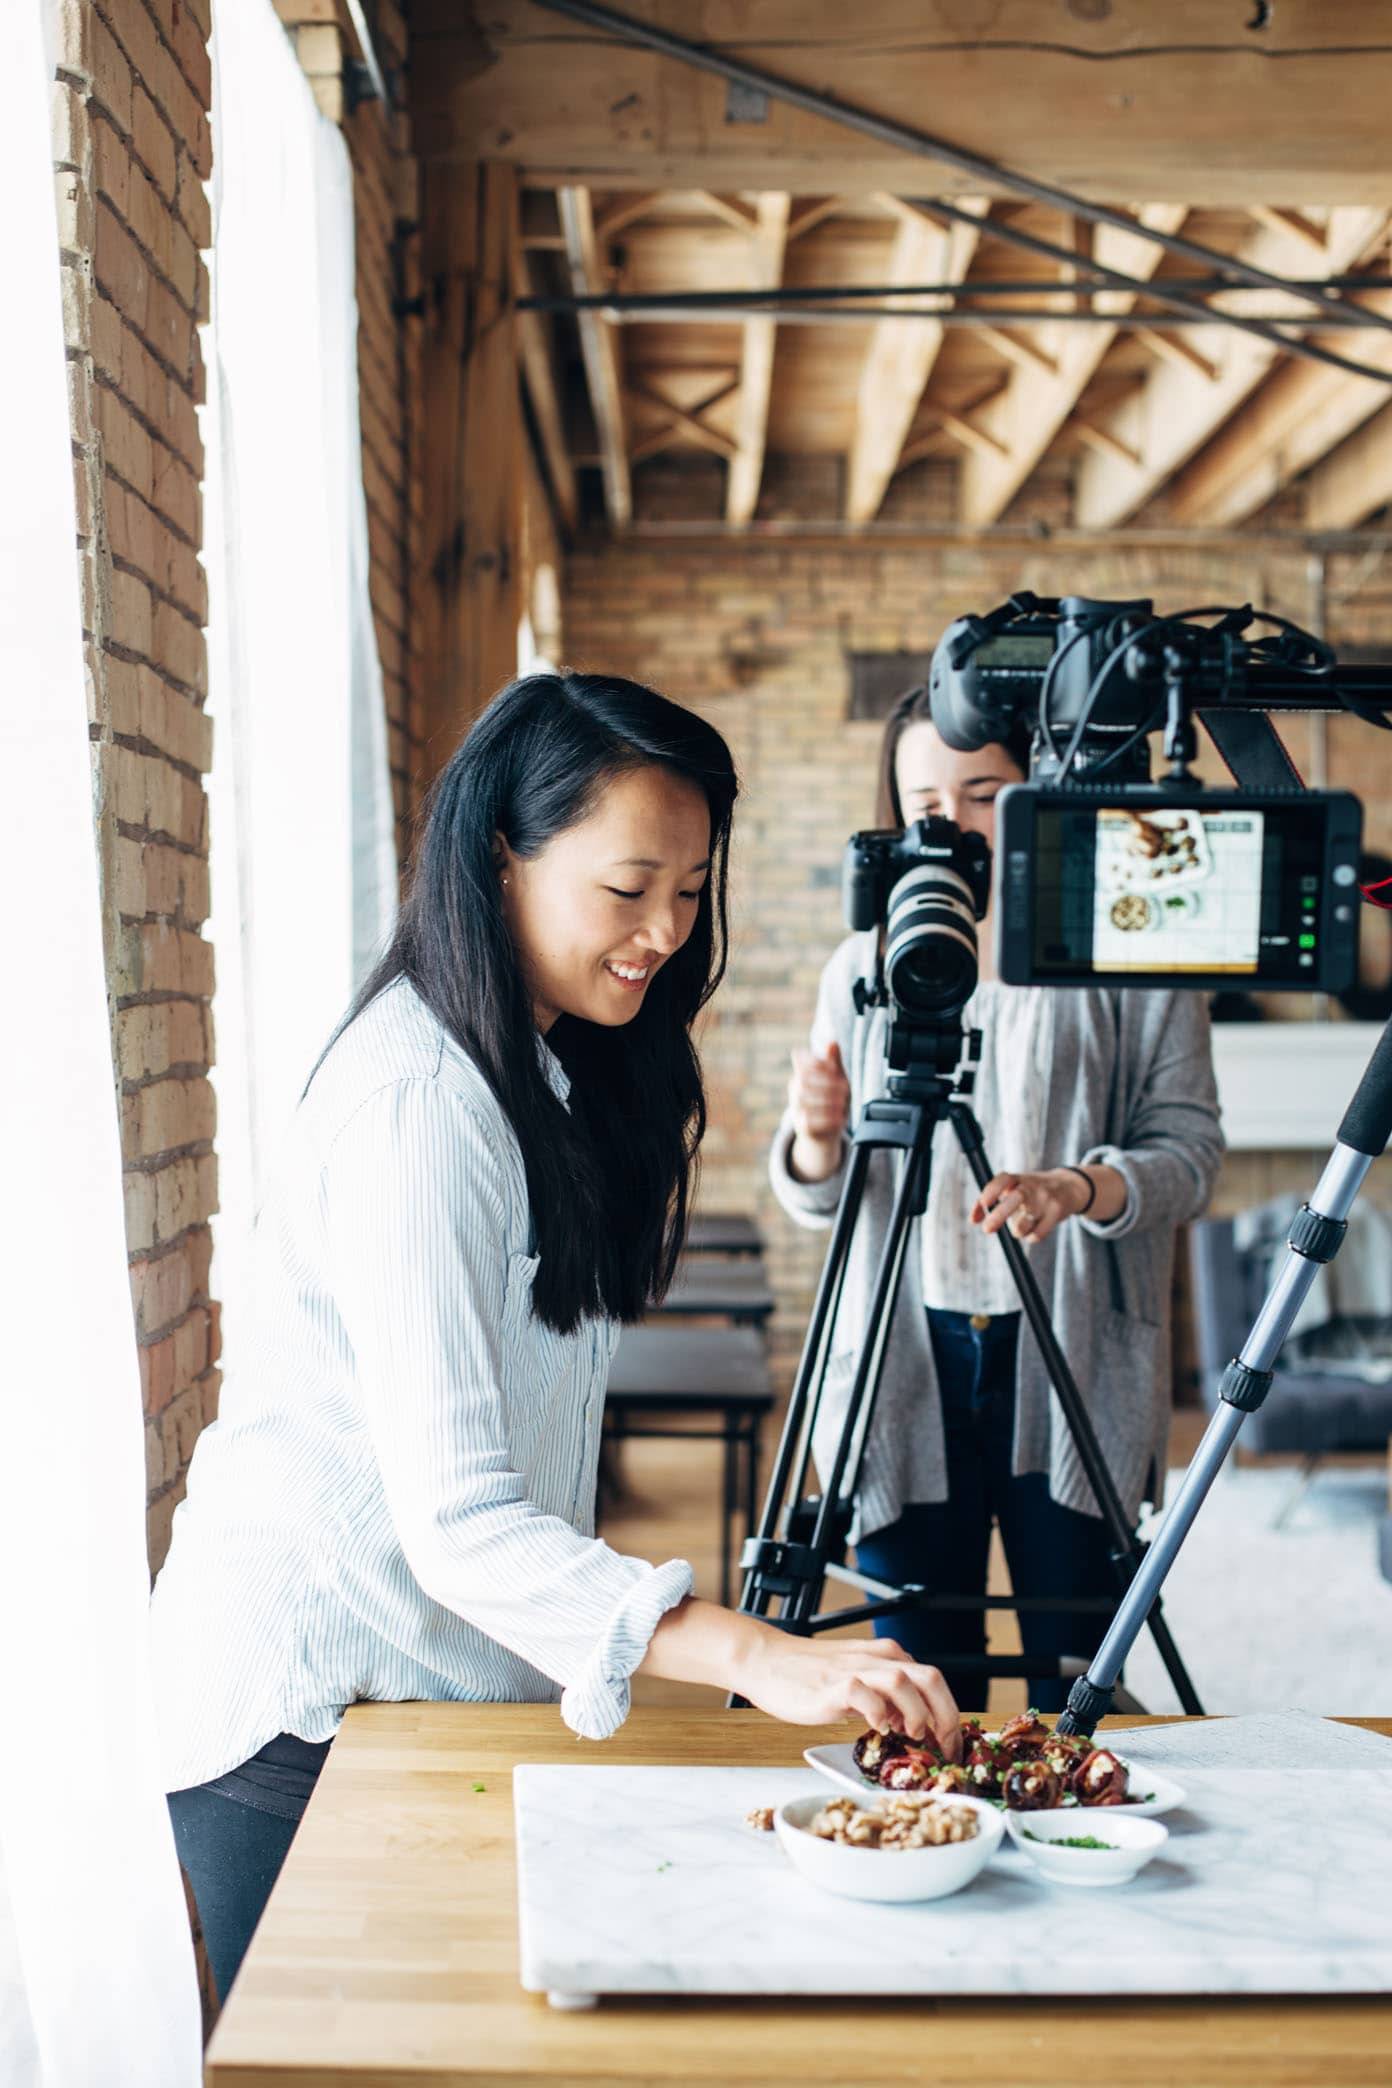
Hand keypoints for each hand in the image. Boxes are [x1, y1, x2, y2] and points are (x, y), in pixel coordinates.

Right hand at [733, 1631, 960, 1756]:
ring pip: (905, 1681)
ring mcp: (855, 1669)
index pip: (935, 1682)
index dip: (950, 1716)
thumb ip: (886, 1695)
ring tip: (911, 1735)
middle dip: (947, 1717)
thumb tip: (916, 1725)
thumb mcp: (858, 1679)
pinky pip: (865, 1694)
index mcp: (887, 1656)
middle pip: (932, 1678)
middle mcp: (877, 1658)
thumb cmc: (809, 1675)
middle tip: (944, 1748)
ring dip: (918, 1714)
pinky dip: (878, 1713)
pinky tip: (877, 1727)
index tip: (951, 1747)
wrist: (766, 1660)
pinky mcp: (833, 1684)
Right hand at [788, 1041, 850, 1180]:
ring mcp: (796, 1107)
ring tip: (843, 1104)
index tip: (837, 1071)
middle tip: (845, 1089)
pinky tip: (839, 1118)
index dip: (817, 1063)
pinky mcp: (801, 1126)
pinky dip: (826, 1119)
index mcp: (803, 1072)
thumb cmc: (833, 1101)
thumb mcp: (838, 1079)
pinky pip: (808, 1120)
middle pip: (802, 1079)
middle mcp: (795, 1089)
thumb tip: (832, 1041)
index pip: (801, 1059)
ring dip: (827, 1100)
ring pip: (803, 1099)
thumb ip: (834, 1062)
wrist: (828, 1133)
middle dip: (826, 1083)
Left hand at [970, 1166, 1090, 1245]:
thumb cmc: (1031, 1190)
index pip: (1003, 1180)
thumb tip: (973, 1220)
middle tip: (987, 1229)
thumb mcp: (1013, 1187)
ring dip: (1017, 1230)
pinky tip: (1034, 1228)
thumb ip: (991, 1200)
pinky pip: (1037, 1234)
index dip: (992, 1190)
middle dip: (999, 1215)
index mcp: (1018, 1178)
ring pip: (1025, 1223)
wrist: (1069, 1187)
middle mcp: (1032, 1186)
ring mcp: (1045, 1199)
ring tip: (1021, 1225)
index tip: (984, 1203)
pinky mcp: (1057, 1213)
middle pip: (1016, 1199)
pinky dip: (1031, 1237)